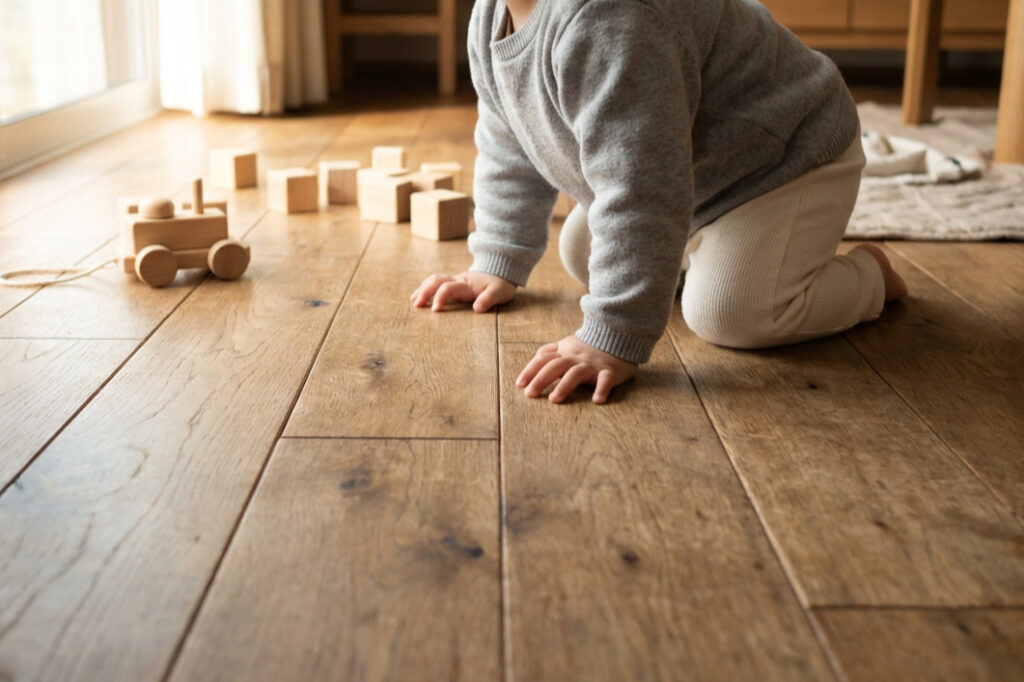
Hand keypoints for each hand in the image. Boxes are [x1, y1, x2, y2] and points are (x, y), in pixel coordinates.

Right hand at [410, 271, 516, 312]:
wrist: (502, 270)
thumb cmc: (501, 284)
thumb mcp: (499, 292)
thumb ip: (488, 299)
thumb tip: (476, 309)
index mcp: (467, 284)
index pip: (448, 288)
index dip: (440, 297)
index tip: (435, 310)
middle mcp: (458, 280)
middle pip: (436, 281)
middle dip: (424, 292)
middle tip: (416, 305)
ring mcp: (455, 280)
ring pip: (434, 280)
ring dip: (422, 289)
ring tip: (413, 301)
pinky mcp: (454, 282)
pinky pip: (437, 282)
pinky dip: (426, 287)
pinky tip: (419, 295)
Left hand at [516, 335, 637, 404]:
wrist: (620, 334)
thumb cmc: (591, 344)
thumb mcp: (569, 343)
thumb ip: (553, 349)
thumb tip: (537, 355)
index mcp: (565, 352)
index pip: (543, 360)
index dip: (530, 371)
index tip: (520, 384)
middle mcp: (576, 358)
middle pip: (555, 366)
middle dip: (541, 379)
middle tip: (530, 394)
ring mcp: (593, 365)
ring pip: (576, 373)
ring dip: (564, 386)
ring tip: (554, 400)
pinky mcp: (610, 371)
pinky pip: (606, 380)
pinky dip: (602, 389)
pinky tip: (597, 400)